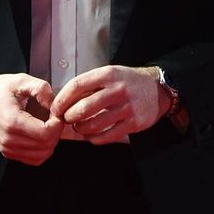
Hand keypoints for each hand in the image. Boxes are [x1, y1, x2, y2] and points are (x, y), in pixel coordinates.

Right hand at [0, 72, 61, 164]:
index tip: (55, 113)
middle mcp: (8, 139)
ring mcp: (7, 148)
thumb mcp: (21, 80)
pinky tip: (40, 134)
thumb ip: (42, 89)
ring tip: (47, 125)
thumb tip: (56, 105)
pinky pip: (33, 159)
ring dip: (51, 141)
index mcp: (12, 121)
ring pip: (42, 156)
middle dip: (56, 132)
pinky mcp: (8, 152)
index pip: (46, 134)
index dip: (57, 124)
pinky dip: (42, 149)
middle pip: (46, 146)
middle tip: (53, 118)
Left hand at [50, 65, 169, 143]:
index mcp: (108, 74)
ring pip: (93, 125)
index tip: (55, 108)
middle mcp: (118, 90)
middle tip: (67, 119)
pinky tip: (92, 135)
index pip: (77, 85)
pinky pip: (106, 136)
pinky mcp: (134, 123)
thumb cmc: (127, 82)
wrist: (158, 89)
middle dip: (69, 117)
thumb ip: (89, 85)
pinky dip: (94, 139)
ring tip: (79, 127)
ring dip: (80, 129)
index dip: (61, 99)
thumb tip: (62, 101)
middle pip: (83, 108)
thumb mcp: (110, 74)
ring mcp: (127, 107)